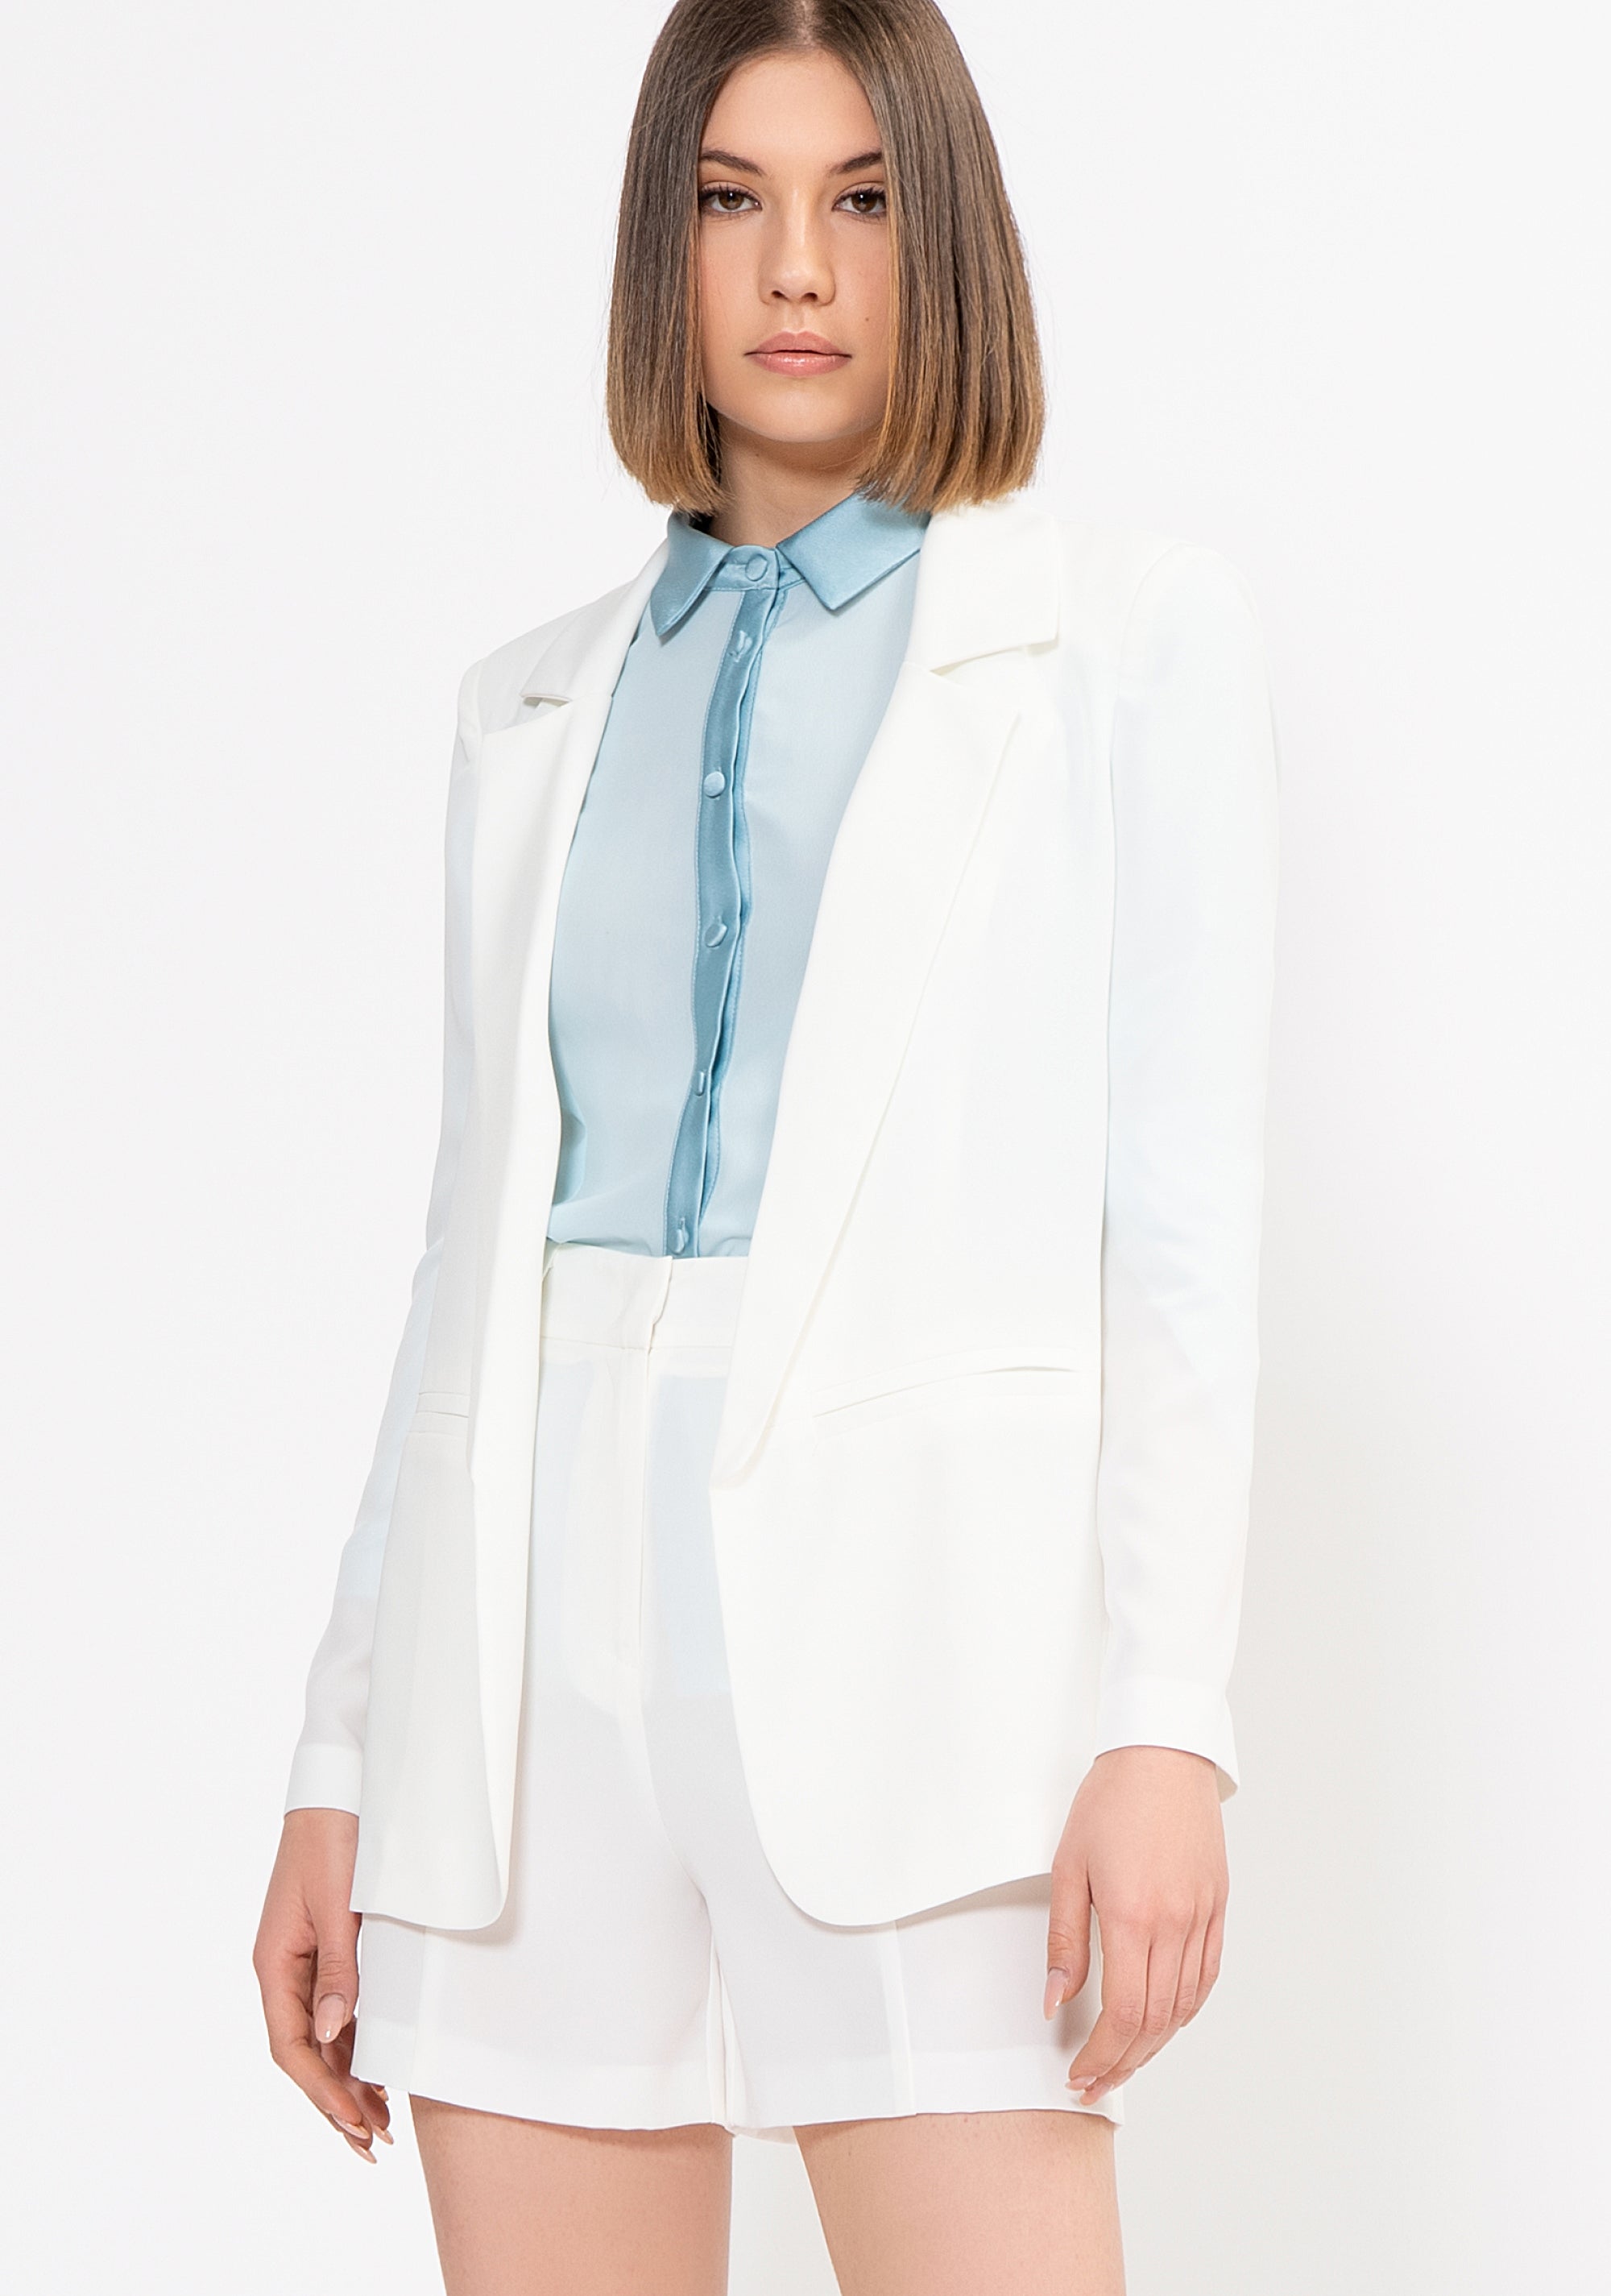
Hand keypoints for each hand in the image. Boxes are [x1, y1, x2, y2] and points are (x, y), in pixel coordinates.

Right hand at [253, 1808, 391, 2161]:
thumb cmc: (338, 1841)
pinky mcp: (322, 1951)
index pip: (291, 2047)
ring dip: (347, 2079)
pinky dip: (352, 2046)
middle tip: (374, 2142)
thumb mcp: (340, 1906)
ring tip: (381, 2122)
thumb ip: (338, 1970)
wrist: (339, 1790)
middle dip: (335, 2100)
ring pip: (319, 2038)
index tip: (353, 2122)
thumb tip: (333, 2034)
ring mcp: (300, 1962)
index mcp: (274, 1964)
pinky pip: (332, 2012)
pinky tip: (374, 2071)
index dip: (322, 2090)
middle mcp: (282, 1970)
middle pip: (303, 2052)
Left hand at [1044, 1745, 1228, 2106]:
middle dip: (1122, 2063)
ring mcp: (1203, 1917)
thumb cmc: (1110, 1801)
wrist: (1162, 1754)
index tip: (1078, 2073)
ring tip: (1123, 2061)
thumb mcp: (1068, 1866)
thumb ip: (1064, 1940)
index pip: (1122, 2014)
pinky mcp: (1218, 1907)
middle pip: (1154, 2022)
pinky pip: (1206, 1977)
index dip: (1100, 2056)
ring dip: (1153, 2045)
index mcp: (1134, 1917)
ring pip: (1184, 2007)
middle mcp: (1175, 1925)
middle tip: (1094, 2083)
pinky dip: (1184, 2011)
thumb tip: (1055, 2002)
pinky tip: (1163, 2021)